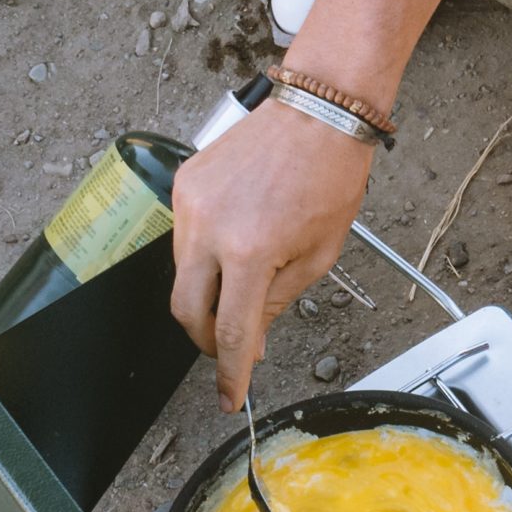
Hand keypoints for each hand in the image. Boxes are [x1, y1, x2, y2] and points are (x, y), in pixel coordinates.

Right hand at [169, 103, 374, 410]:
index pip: (231, 332)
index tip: (229, 398)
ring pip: (181, 274)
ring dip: (207, 295)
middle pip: (187, 311)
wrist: (318, 112)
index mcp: (250, 252)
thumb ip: (278, 302)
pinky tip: (234, 248)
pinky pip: (183, 238)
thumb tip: (253, 339)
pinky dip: (203, 256)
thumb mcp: (319, 254)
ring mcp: (189, 204)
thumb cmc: (330, 177)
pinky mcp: (183, 185)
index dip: (230, 373)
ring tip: (240, 290)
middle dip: (208, 339)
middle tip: (233, 349)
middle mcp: (209, 229)